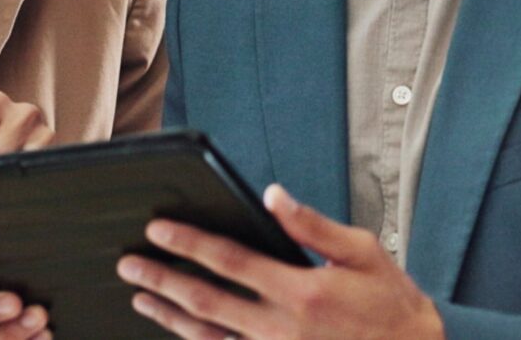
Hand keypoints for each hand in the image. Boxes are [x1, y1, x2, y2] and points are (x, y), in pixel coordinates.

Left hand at [117, 185, 443, 339]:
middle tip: (129, 264)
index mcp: (302, 290)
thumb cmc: (391, 305)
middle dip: (162, 279)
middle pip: (205, 300)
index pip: (230, 261)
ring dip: (169, 316)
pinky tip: (179, 329)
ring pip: (208, 336)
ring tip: (140, 298)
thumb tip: (273, 194)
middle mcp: (282, 327)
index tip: (157, 229)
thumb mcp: (362, 253)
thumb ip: (312, 225)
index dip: (188, 243)